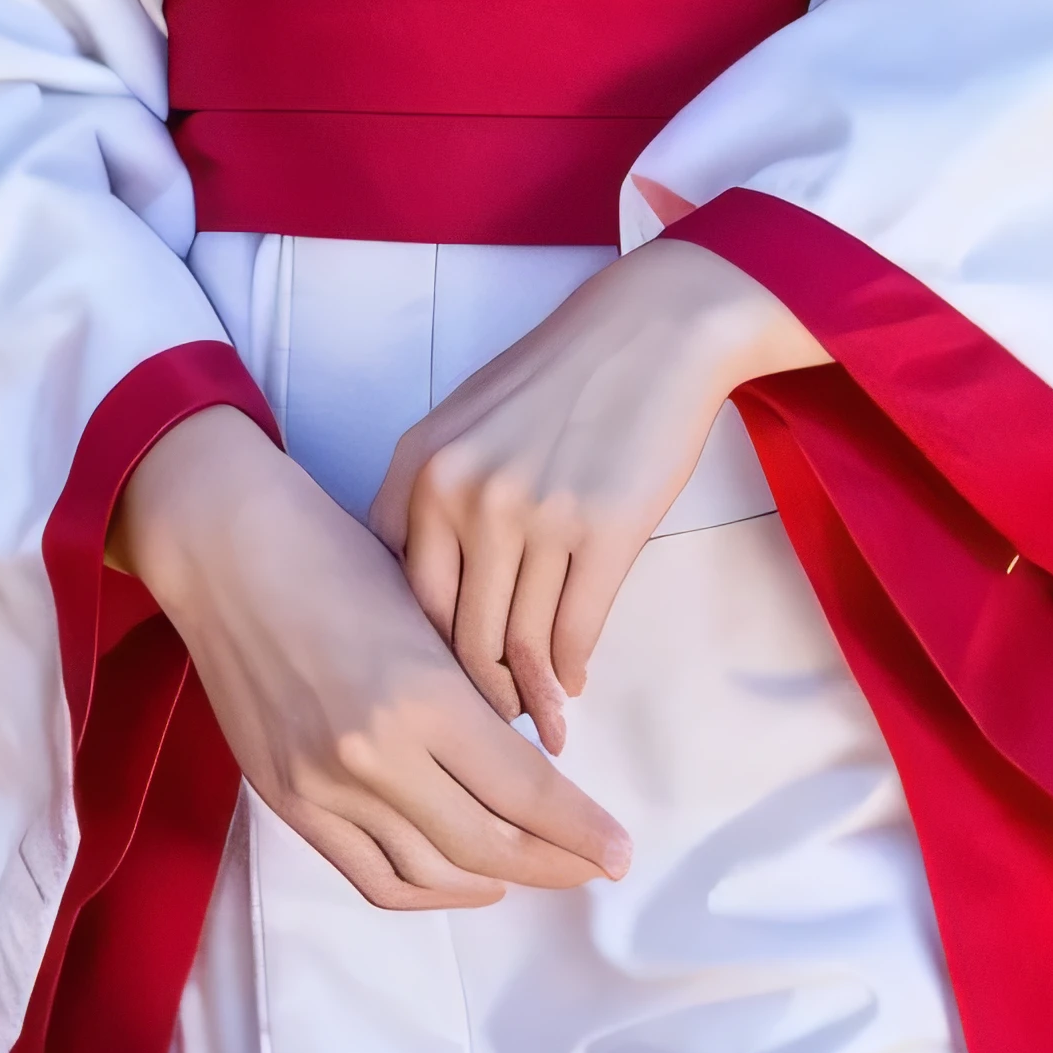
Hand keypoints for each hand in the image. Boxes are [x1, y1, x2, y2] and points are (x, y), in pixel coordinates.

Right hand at [115, 406, 630, 911]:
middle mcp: (372, 756)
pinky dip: (427, 888)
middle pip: (487, 845)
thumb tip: (531, 769)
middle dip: (553, 863)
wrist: (227, 553)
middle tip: (592, 864)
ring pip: (432, 871)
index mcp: (423, 697)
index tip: (619, 852)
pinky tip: (464, 877)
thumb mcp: (429, 618)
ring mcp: (323, 787)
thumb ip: (476, 699)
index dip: (580, 832)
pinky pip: (371, 875)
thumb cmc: (336, 559)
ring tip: (535, 869)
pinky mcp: (287, 801)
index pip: (525, 793)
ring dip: (495, 881)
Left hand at [370, 240, 822, 751]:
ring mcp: (532, 515)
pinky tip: (573, 682)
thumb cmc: (561, 376)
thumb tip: (432, 596)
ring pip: (513, 642)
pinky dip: (569, 671)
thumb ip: (435, 496)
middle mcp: (463, 494)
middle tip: (489, 724)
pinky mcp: (600, 532)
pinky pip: (573, 632)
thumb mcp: (468, 421)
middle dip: (472, 690)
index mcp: (419, 467)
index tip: (439, 681)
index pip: (400, 592)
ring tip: (536, 720)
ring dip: (526, 694)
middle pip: (452, 631)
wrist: (653, 328)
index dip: (420, 650)